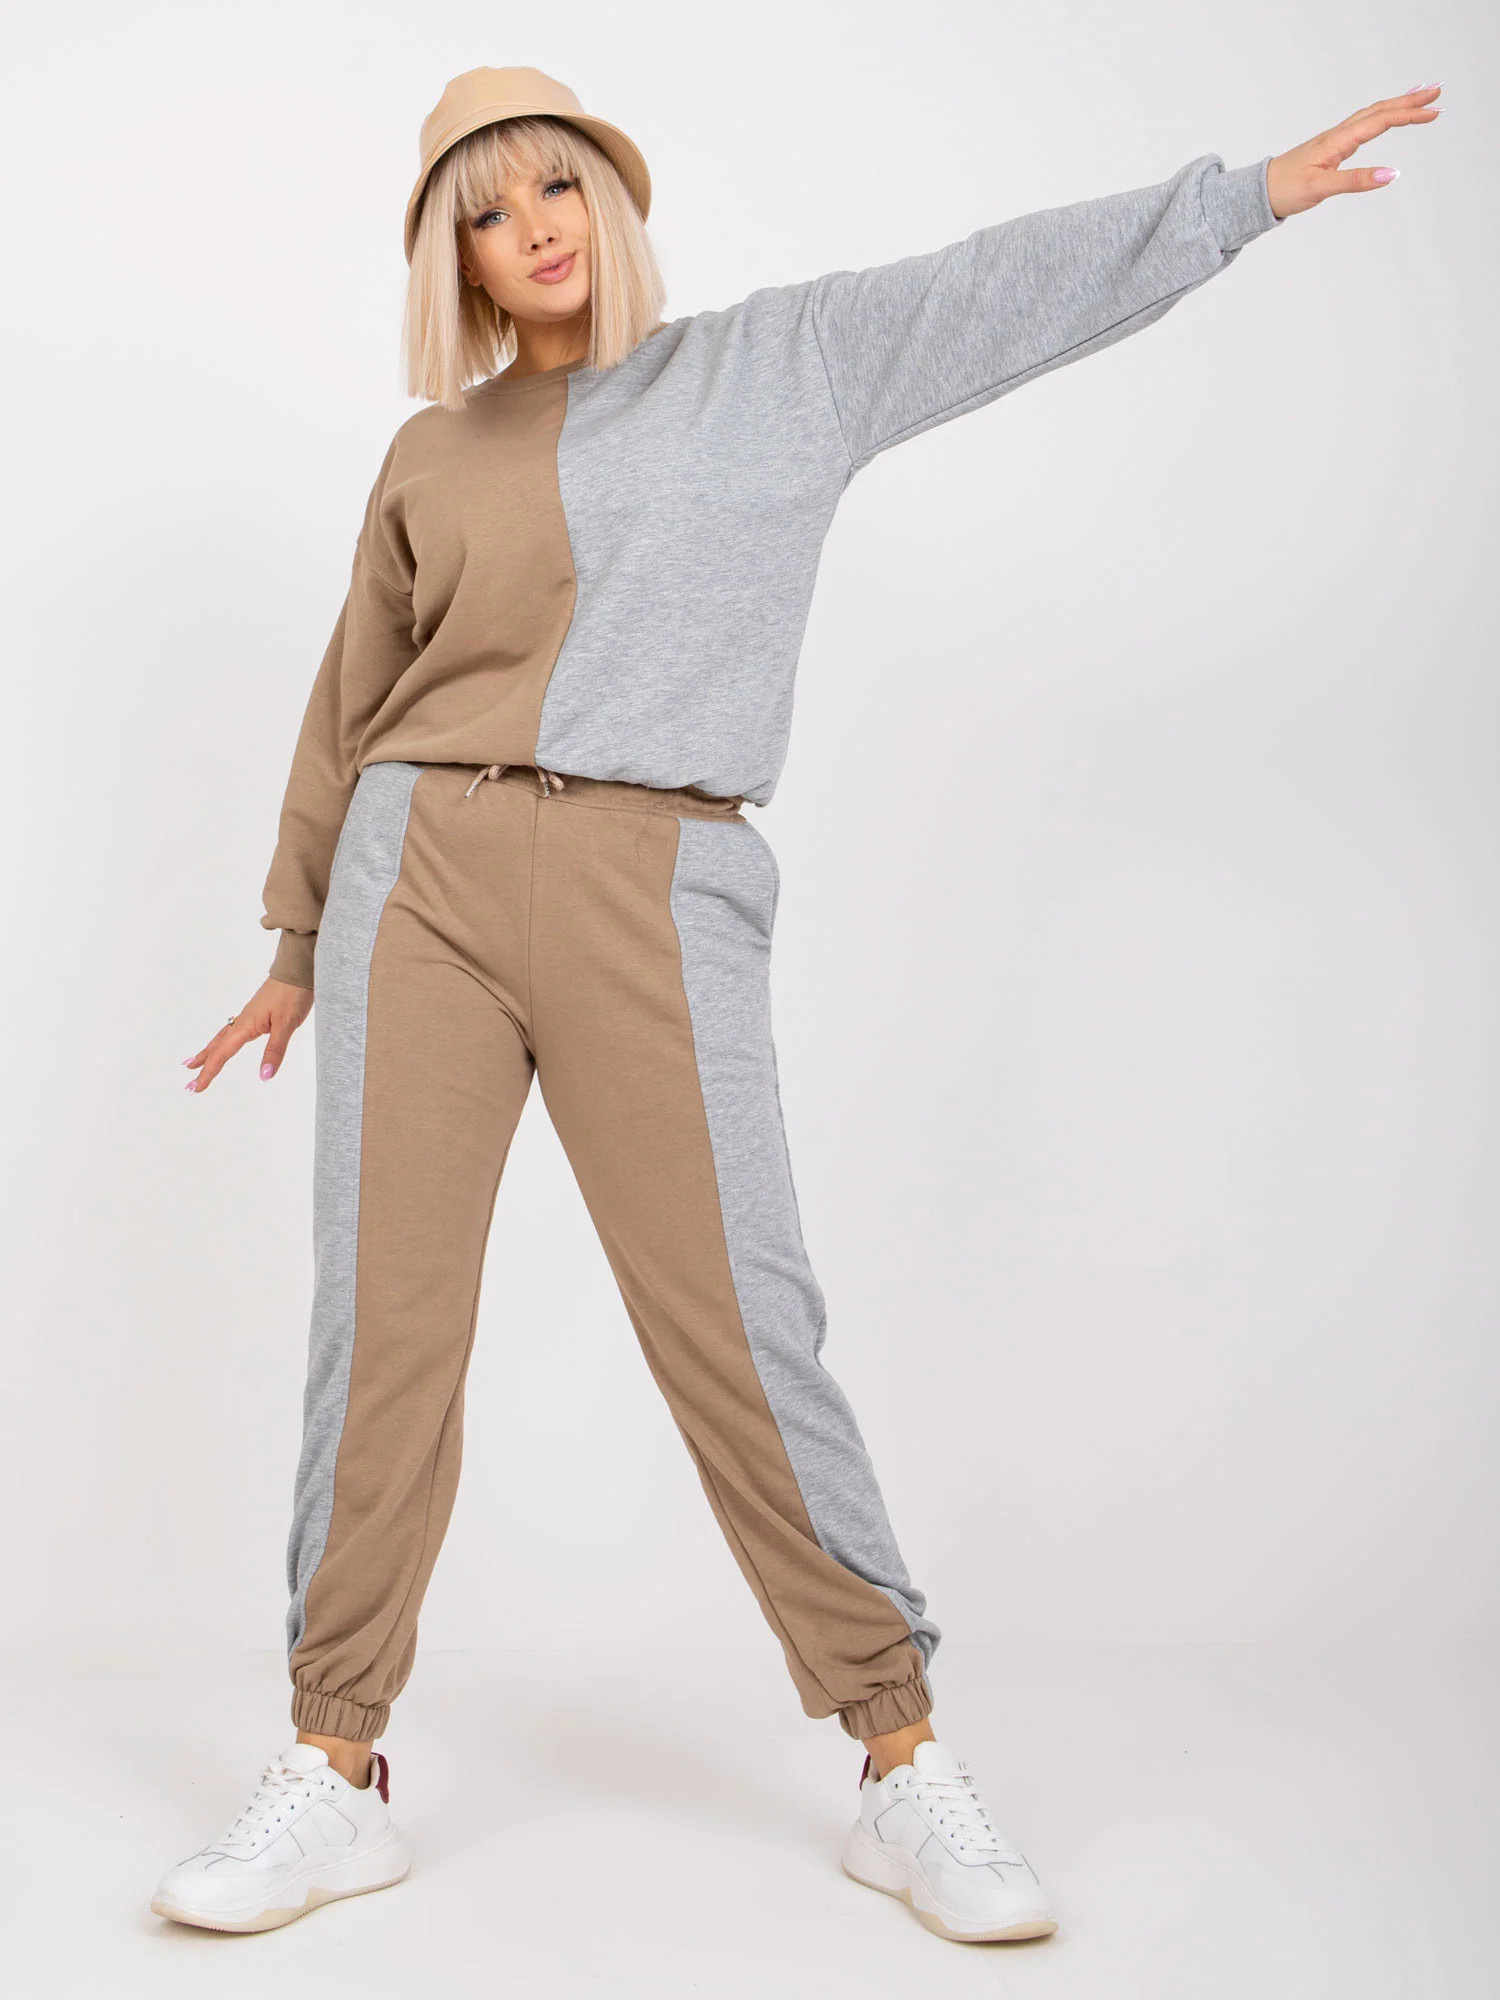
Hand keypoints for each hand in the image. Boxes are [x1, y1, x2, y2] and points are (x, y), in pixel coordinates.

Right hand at [182, 977, 312, 1092]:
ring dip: (209, 1052)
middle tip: (188, 1082)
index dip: (209, 1072)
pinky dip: (223, 1041)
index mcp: (246, 1025)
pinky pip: (232, 1031)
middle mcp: (242, 1020)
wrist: (298, 968)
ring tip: (195, 1063)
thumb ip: (275, 1051)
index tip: (196, 1088)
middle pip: (216, 1046)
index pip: (222, 1053)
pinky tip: (225, 1043)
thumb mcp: (287, 1025)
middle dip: (202, 1064)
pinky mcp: (256, 1012)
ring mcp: (248, 1015)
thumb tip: (264, 1077)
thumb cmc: (294, 994)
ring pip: (222, 1037)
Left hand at [1265, 83, 1441, 218]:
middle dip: (1409, 102)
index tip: (1434, 112)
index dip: (1408, 115)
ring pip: (1371, 115)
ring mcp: (1334, 140)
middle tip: (1437, 92)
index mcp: (1338, 141)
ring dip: (1397, 106)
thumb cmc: (1284, 189)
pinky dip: (1380, 117)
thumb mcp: (1320, 188)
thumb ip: (1355, 181)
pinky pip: (1362, 126)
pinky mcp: (1331, 149)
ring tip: (1420, 98)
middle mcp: (1338, 135)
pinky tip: (1386, 118)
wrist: (1259, 192)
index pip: (1380, 121)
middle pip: (1379, 110)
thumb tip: (1390, 175)